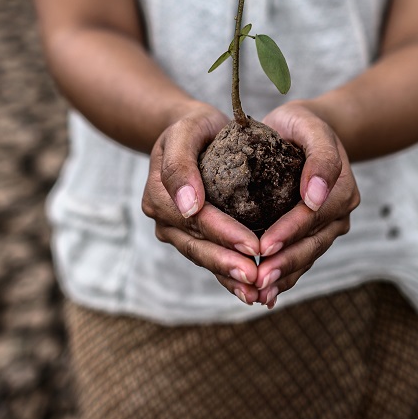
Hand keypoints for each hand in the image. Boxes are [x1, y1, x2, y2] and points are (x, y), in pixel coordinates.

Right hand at [141, 103, 266, 304]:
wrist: (194, 132)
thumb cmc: (194, 126)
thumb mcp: (187, 129)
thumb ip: (179, 163)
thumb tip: (187, 206)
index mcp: (159, 193)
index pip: (196, 219)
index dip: (224, 234)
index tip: (254, 246)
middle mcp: (163, 217)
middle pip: (198, 245)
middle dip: (228, 263)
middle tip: (258, 277)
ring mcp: (175, 230)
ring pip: (203, 257)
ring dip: (229, 276)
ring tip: (257, 292)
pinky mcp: (191, 237)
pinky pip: (209, 257)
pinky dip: (228, 276)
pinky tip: (249, 291)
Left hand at [253, 101, 359, 308]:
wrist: (304, 131)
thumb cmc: (302, 125)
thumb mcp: (310, 126)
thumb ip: (320, 157)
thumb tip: (317, 196)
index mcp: (341, 189)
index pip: (312, 216)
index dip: (289, 232)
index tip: (263, 247)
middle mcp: (339, 213)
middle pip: (312, 243)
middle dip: (284, 263)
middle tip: (258, 280)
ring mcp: (329, 227)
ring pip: (307, 256)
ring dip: (283, 276)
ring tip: (258, 294)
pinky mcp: (314, 235)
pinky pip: (301, 259)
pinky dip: (284, 276)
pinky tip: (264, 294)